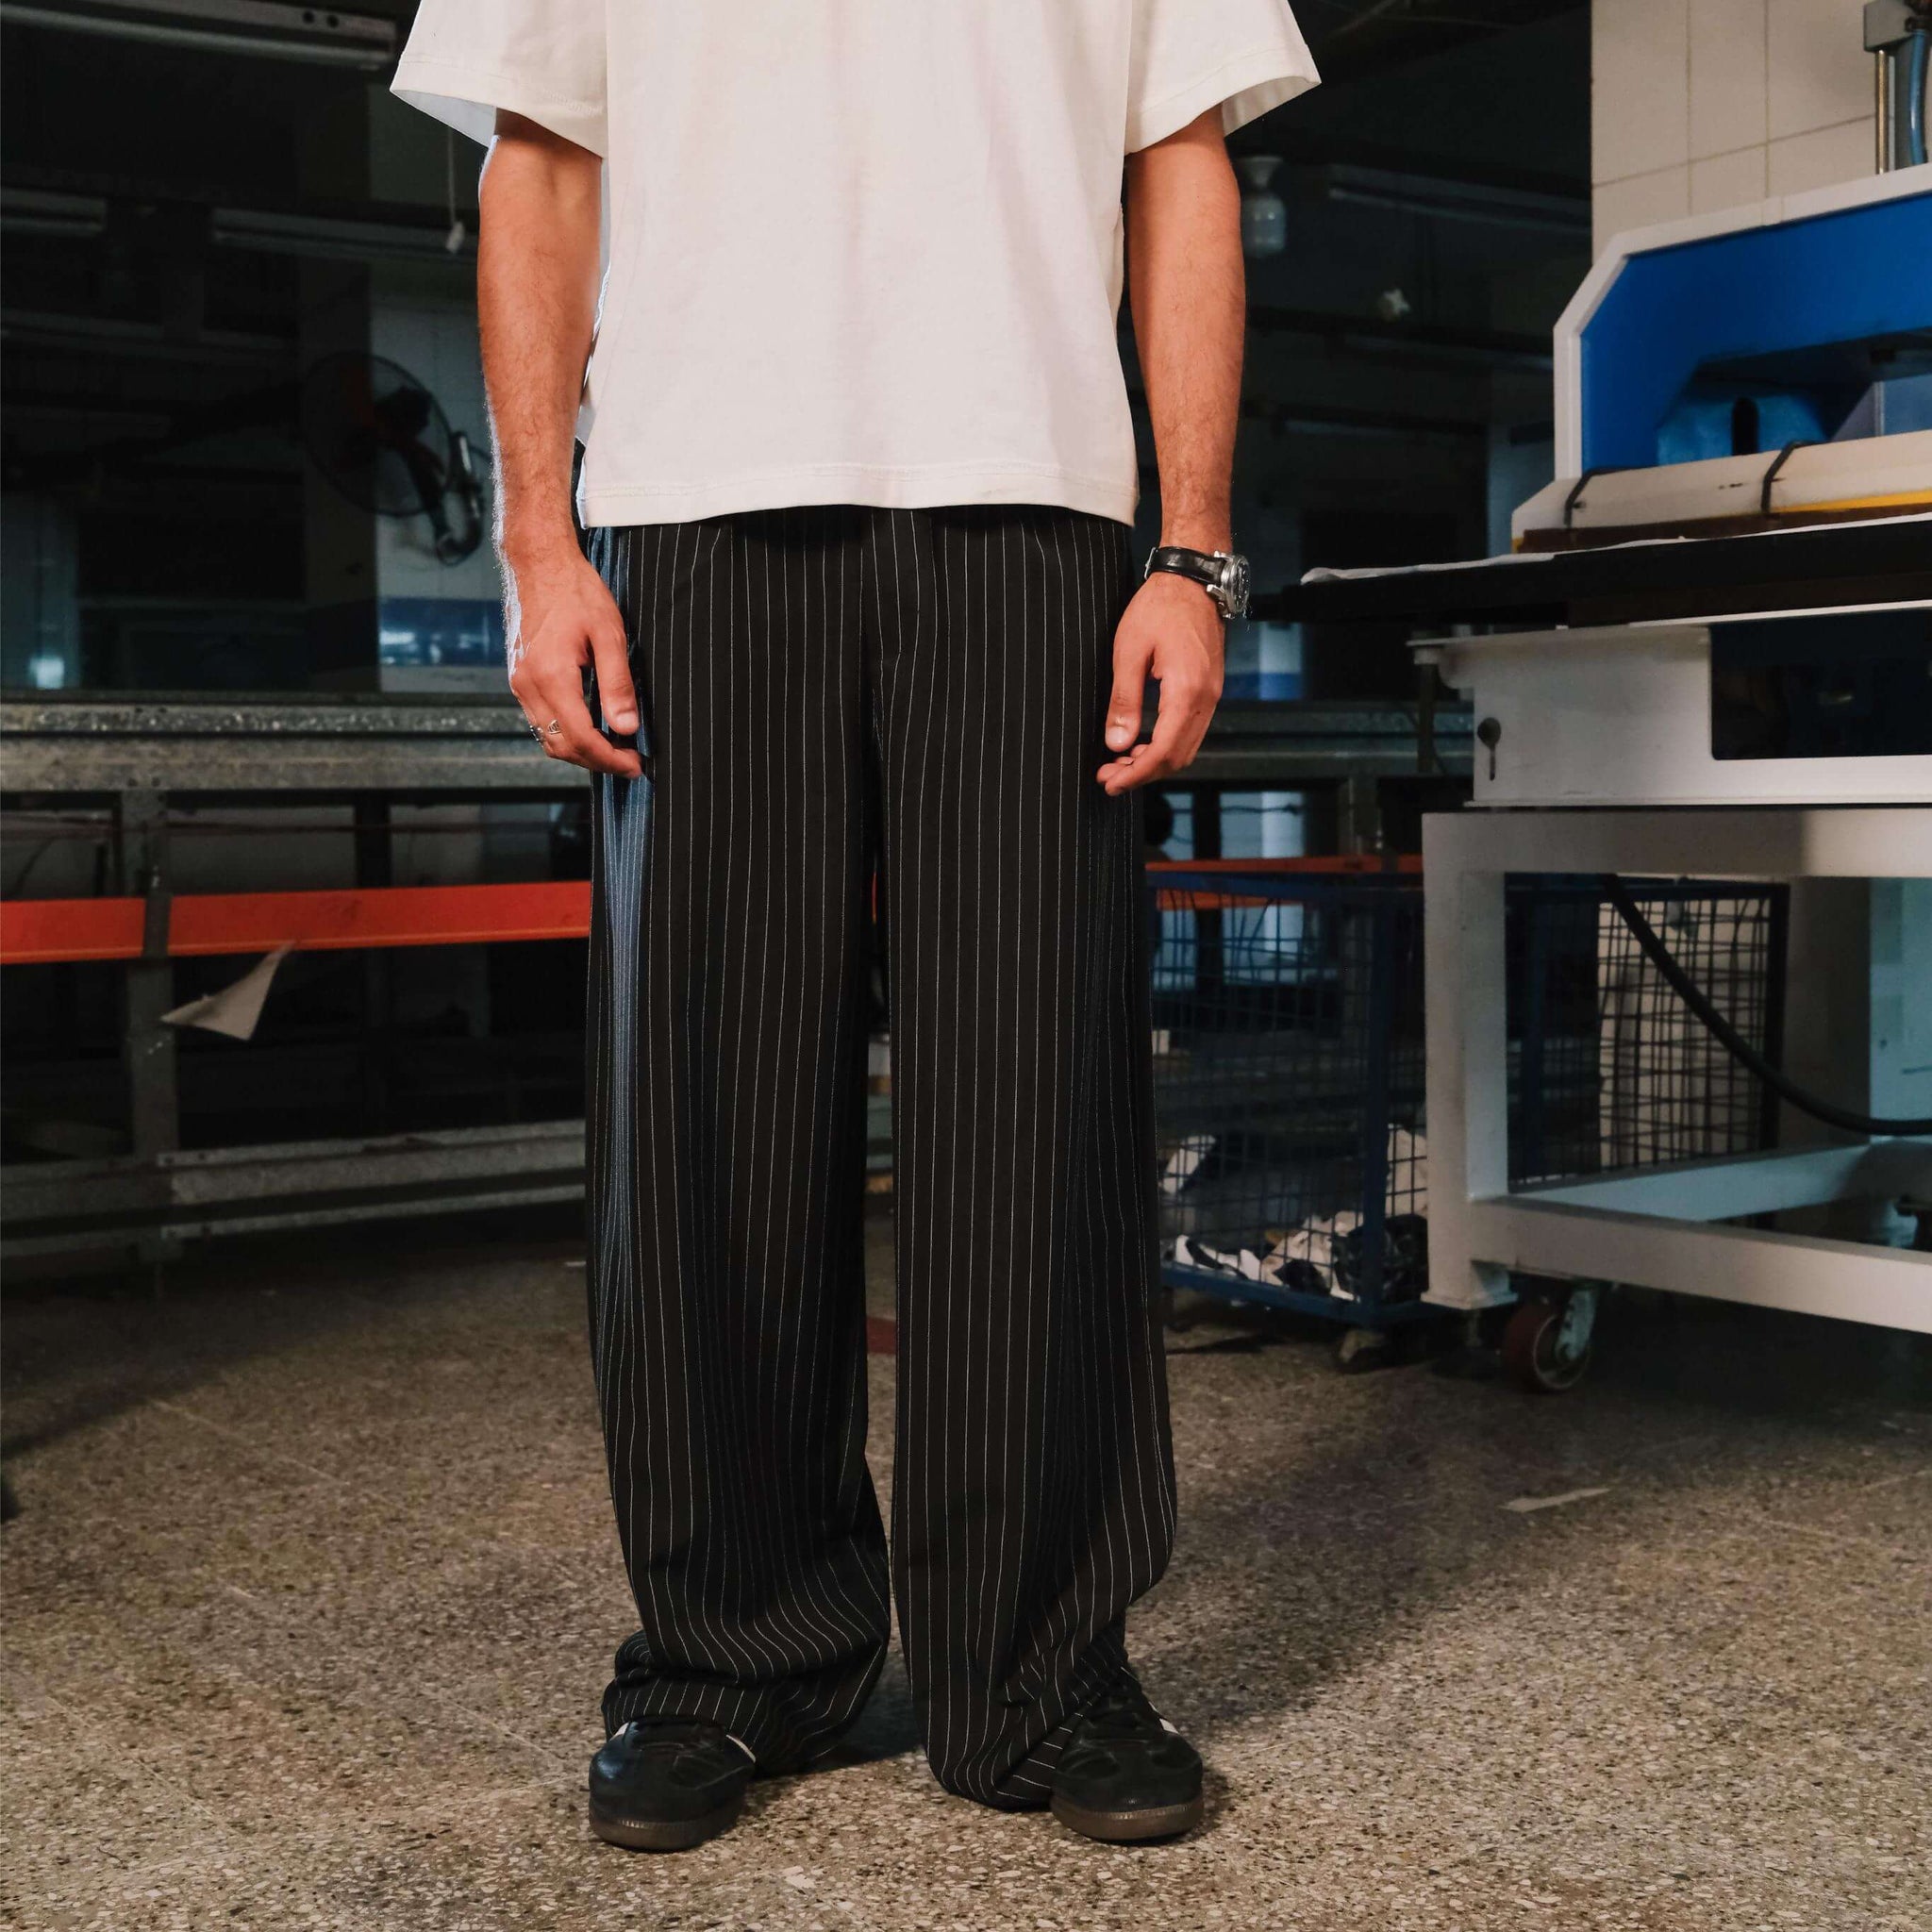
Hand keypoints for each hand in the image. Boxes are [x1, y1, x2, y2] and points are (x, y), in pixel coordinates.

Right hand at [503, 540, 642, 777]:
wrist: (539, 564)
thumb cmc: (576, 592)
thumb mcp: (609, 634)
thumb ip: (617, 685)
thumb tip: (627, 727)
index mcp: (551, 677)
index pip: (581, 739)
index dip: (610, 759)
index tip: (636, 766)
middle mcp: (528, 686)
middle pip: (561, 746)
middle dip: (597, 762)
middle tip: (630, 762)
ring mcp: (519, 683)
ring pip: (548, 738)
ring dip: (580, 751)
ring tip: (614, 749)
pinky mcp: (519, 677)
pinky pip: (540, 721)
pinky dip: (565, 733)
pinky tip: (590, 727)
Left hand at [1096, 572, 1224, 793]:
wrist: (1193, 579)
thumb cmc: (1159, 607)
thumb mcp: (1129, 652)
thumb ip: (1124, 701)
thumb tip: (1117, 743)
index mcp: (1187, 691)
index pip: (1163, 752)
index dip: (1136, 775)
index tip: (1110, 783)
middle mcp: (1207, 698)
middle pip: (1178, 757)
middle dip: (1143, 774)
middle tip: (1109, 776)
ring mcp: (1213, 694)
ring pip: (1187, 747)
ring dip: (1155, 761)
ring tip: (1121, 763)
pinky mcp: (1210, 689)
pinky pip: (1192, 730)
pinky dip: (1167, 745)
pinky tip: (1143, 742)